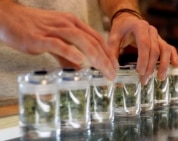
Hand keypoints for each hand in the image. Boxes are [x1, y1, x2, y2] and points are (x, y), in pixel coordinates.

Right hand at [0, 0, 117, 79]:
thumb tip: (79, 70)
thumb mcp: (56, 41)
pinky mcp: (40, 38)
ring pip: (80, 41)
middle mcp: (68, 24)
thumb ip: (67, 56)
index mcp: (73, 23)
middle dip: (106, 59)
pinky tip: (80, 61)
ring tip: (104, 70)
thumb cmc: (34, 29)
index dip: (108, 53)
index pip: (96, 38)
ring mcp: (54, 29)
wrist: (9, 18)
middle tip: (113, 74)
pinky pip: (58, 44)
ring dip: (95, 57)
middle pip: (92, 41)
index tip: (114, 67)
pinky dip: (70, 52)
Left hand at [108, 13, 177, 83]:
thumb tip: (113, 68)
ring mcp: (157, 35)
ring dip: (163, 64)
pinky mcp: (160, 41)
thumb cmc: (121, 29)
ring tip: (160, 77)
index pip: (144, 44)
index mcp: (139, 27)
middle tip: (144, 80)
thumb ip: (112, 51)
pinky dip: (173, 56)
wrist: (128, 20)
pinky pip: (169, 48)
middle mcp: (151, 30)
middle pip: (155, 50)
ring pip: (165, 50)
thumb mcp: (113, 37)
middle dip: (150, 66)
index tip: (140, 72)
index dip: (144, 59)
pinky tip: (174, 66)